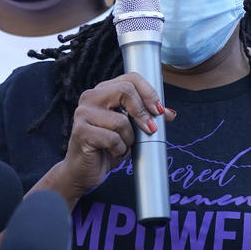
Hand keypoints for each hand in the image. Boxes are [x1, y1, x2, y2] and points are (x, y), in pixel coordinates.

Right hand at [55, 72, 174, 201]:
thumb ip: (147, 117)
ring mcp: (83, 113)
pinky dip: (119, 150)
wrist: (83, 171)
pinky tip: (113, 153)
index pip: (131, 78)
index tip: (159, 110)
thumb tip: (169, 113)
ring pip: (121, 120)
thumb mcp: (131, 129)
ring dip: (129, 139)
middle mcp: (91, 97)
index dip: (149, 92)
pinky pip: (112, 139)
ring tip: (121, 146)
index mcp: (103, 91)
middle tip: (150, 130)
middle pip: (125, 91)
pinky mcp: (81, 131)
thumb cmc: (106, 147)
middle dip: (143, 113)